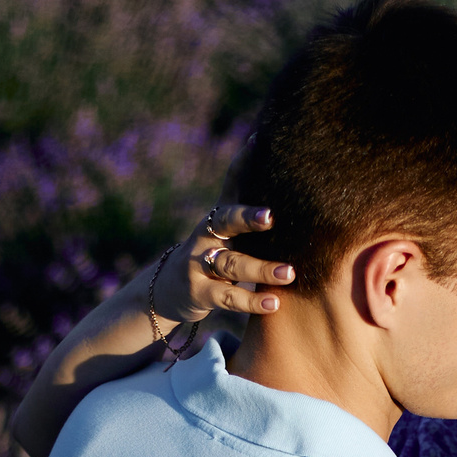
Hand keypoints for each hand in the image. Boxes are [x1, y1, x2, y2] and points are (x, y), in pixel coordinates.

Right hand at [154, 204, 293, 326]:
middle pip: (224, 225)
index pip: (230, 203)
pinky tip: (273, 303)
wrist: (168, 290)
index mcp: (214, 221)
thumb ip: (239, 199)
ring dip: (261, 269)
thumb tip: (255, 153)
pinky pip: (228, 297)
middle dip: (246, 219)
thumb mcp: (220, 229)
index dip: (246, 200)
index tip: (268, 201)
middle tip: (271, 217)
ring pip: (231, 265)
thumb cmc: (208, 253)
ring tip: (289, 273)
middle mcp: (204, 239)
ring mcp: (198, 266)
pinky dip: (251, 301)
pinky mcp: (200, 294)